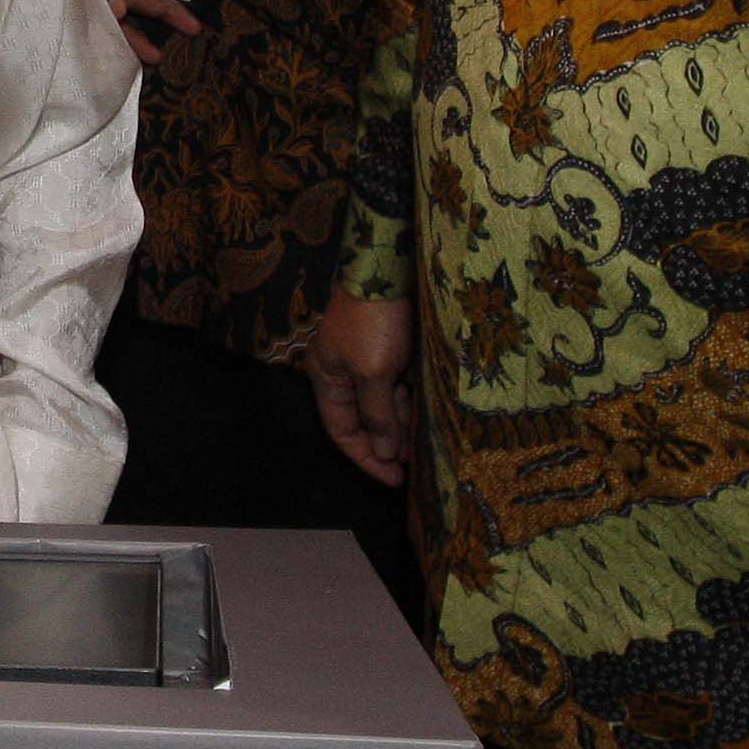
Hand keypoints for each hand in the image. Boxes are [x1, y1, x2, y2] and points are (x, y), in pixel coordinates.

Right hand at [308, 290, 417, 485]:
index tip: (394, 479)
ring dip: (400, 423)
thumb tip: (384, 451)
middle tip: (414, 461)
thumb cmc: (373, 323)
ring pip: (382, 405)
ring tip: (422, 439)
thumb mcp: (374, 373)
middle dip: (387, 442)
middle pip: (362, 421)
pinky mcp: (386, 349)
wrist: (387, 269)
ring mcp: (364, 361)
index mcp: (326, 380)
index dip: (367, 459)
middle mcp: (342, 374)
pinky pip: (394, 387)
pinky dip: (407, 402)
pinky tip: (423, 411)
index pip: (343, 433)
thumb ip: (378, 415)